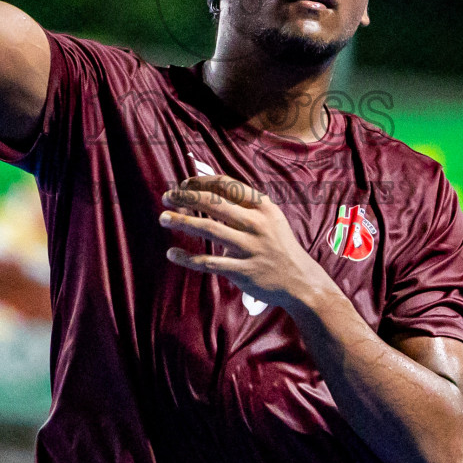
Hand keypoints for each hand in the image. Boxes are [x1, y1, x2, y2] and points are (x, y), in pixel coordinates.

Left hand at [160, 175, 332, 313]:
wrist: (299, 280)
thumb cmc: (279, 245)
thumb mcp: (270, 218)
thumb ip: (245, 204)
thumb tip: (209, 188)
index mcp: (263, 207)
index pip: (227, 185)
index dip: (201, 181)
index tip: (183, 183)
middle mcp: (256, 224)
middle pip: (213, 203)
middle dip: (186, 197)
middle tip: (166, 196)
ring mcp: (249, 248)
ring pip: (208, 229)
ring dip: (182, 221)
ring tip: (163, 218)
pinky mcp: (241, 271)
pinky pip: (209, 262)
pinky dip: (188, 257)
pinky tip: (172, 252)